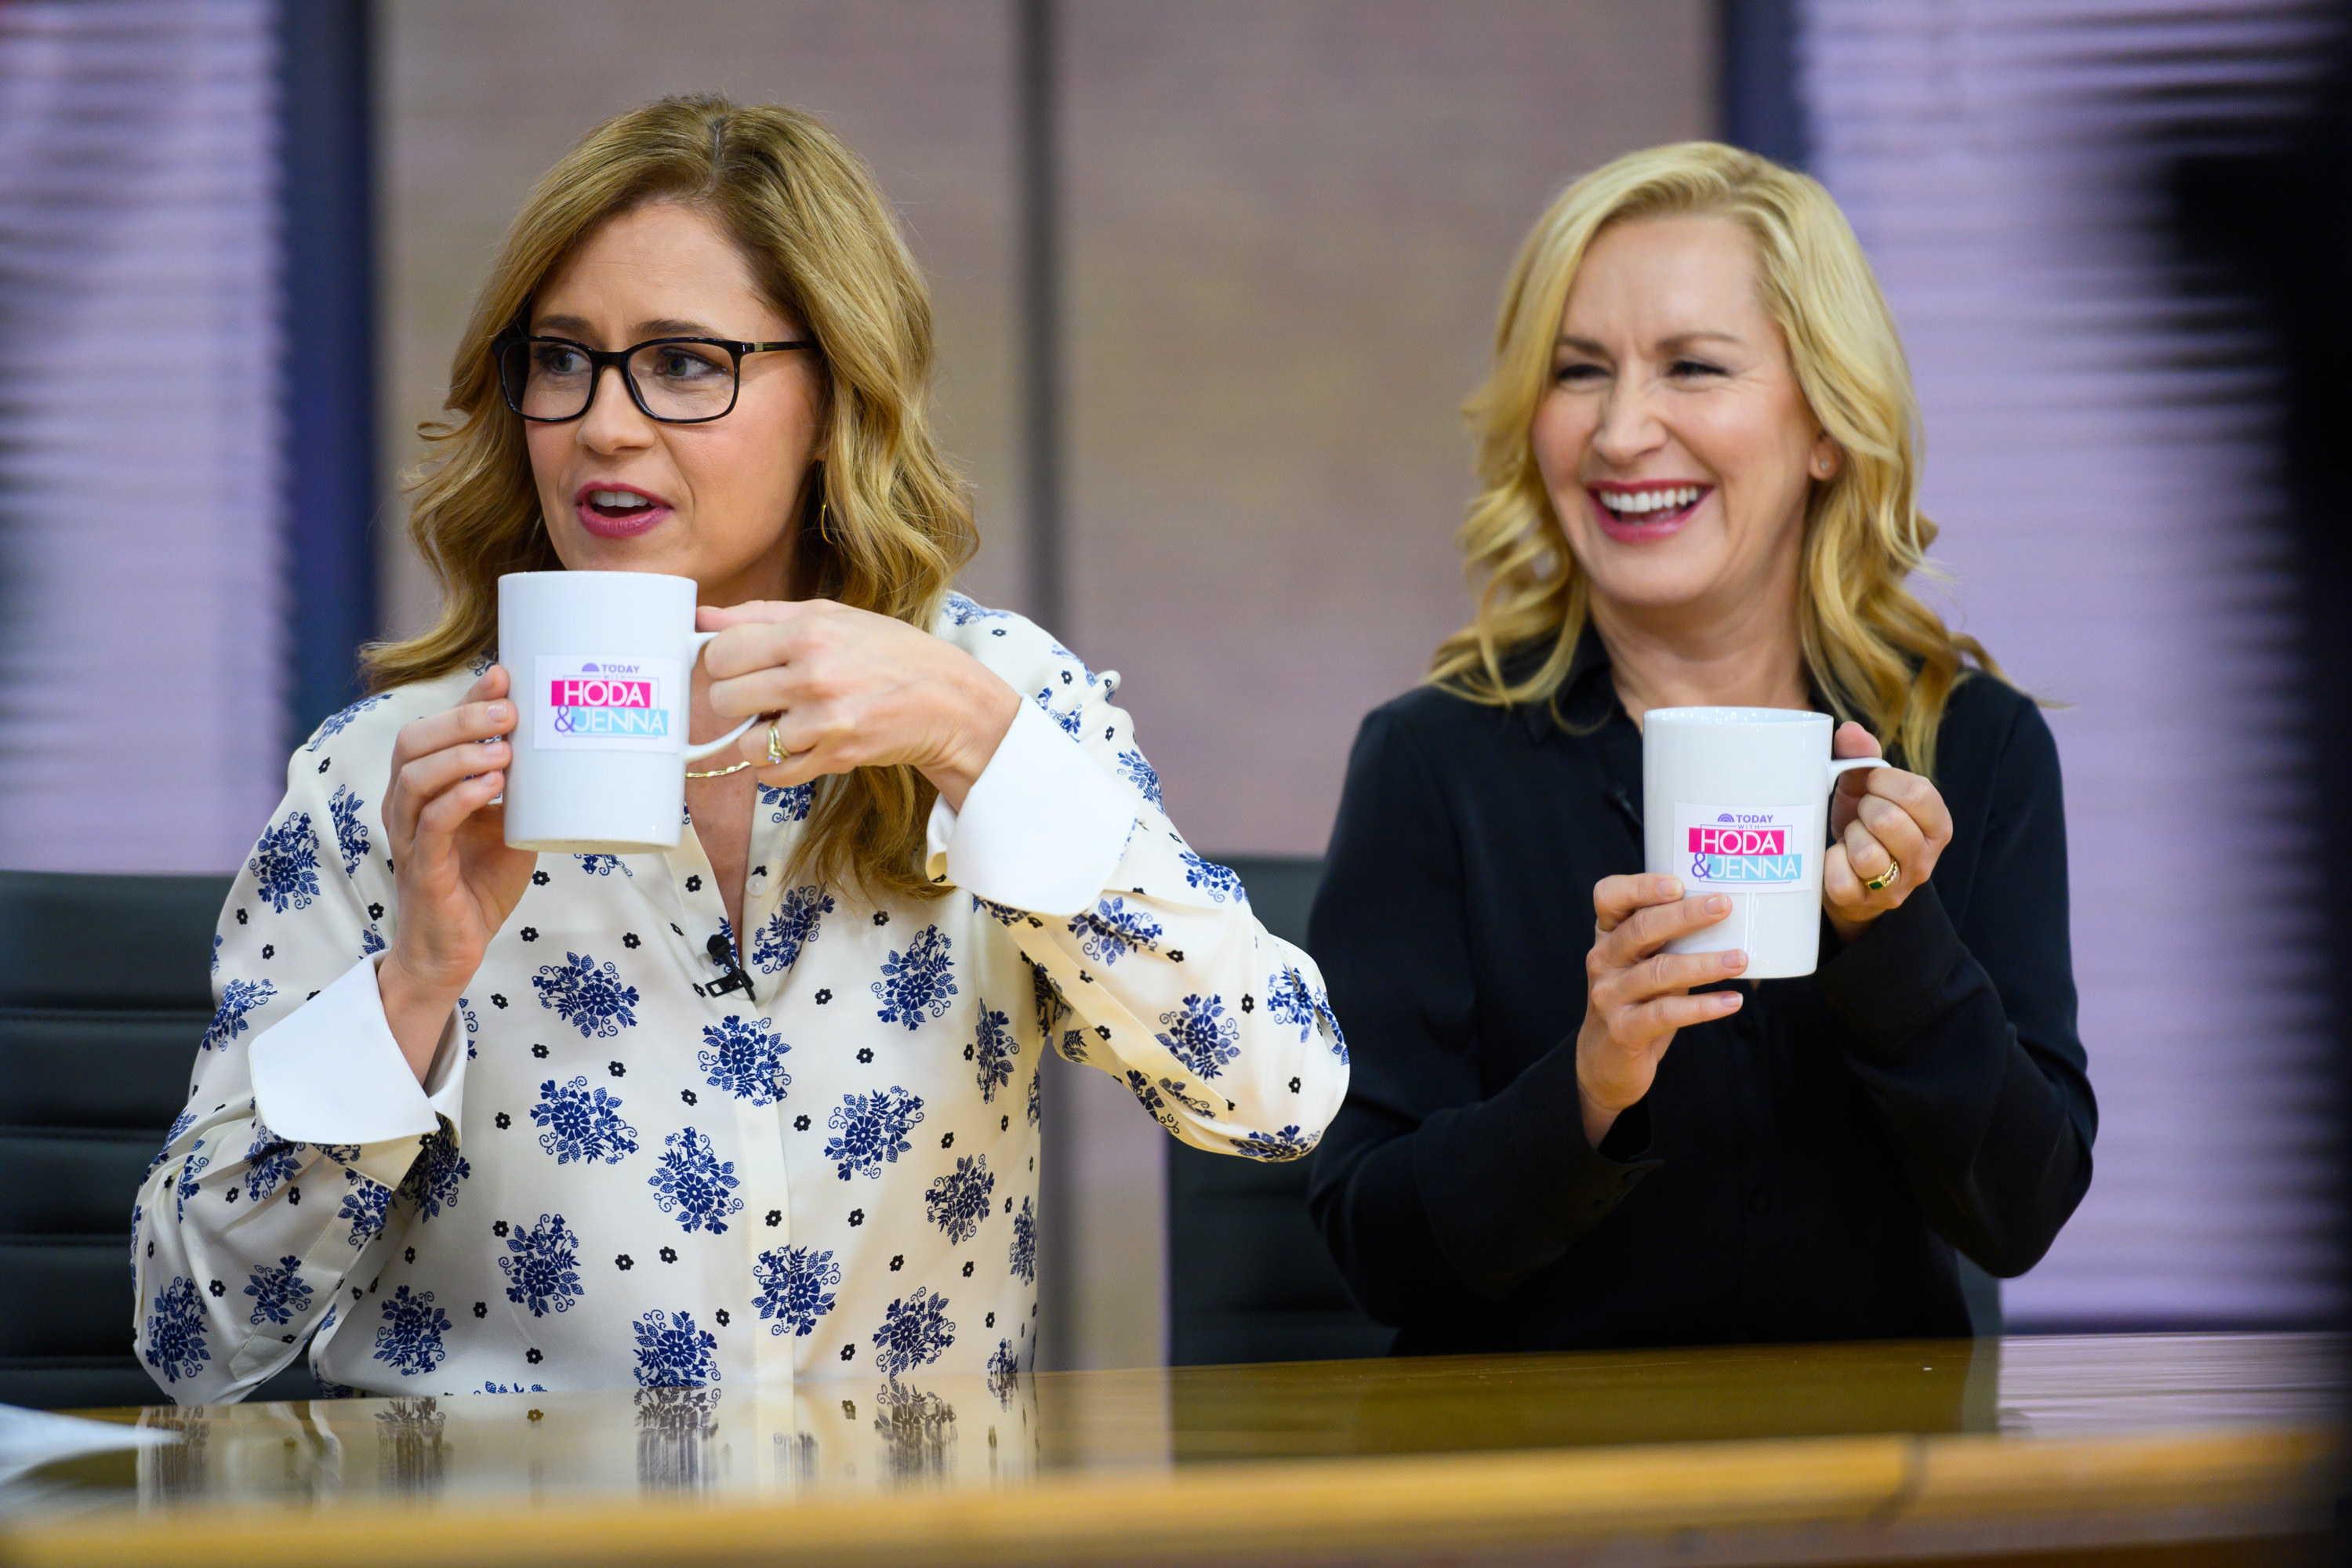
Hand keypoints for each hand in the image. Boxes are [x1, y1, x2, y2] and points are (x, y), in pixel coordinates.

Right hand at [378, 666, 536, 1079]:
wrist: (452, 951)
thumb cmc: (479, 884)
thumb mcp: (511, 826)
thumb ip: (529, 791)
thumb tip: (574, 751)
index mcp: (425, 788)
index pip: (436, 728)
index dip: (467, 698)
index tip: (505, 673)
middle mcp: (406, 805)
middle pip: (415, 742)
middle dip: (462, 718)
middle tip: (510, 713)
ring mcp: (408, 836)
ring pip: (415, 777)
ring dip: (461, 755)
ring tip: (504, 749)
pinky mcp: (422, 870)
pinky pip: (431, 825)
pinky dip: (460, 799)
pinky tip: (491, 788)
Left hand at [696, 600, 1021, 810]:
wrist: (947, 700)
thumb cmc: (889, 652)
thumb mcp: (832, 616)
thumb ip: (763, 615)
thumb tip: (702, 616)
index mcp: (808, 632)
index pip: (722, 652)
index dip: (723, 662)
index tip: (740, 666)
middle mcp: (813, 675)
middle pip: (725, 699)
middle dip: (736, 701)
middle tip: (763, 697)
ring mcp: (824, 721)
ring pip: (746, 744)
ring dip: (758, 738)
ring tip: (785, 724)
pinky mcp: (836, 757)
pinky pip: (774, 774)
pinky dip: (775, 767)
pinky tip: (796, 748)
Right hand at [1576, 874, 1745, 1146]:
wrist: (1604, 1062)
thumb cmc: (1636, 1001)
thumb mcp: (1643, 963)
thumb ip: (1670, 940)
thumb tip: (1734, 915)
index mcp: (1607, 935)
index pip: (1609, 897)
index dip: (1640, 886)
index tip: (1679, 883)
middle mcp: (1603, 960)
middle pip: (1640, 929)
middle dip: (1685, 915)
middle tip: (1724, 906)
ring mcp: (1609, 996)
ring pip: (1659, 972)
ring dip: (1704, 964)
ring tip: (1741, 959)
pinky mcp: (1624, 1030)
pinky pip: (1667, 1014)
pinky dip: (1703, 1007)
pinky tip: (1732, 1001)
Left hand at [1823, 721, 1952, 942]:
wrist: (1849, 878)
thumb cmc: (1862, 824)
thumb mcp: (1867, 788)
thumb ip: (1863, 756)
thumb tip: (1850, 731)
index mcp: (1936, 825)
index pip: (1919, 792)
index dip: (1884, 781)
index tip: (1870, 784)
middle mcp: (1924, 859)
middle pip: (1890, 821)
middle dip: (1863, 809)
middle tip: (1859, 813)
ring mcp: (1895, 886)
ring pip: (1867, 855)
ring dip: (1849, 837)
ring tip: (1849, 836)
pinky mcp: (1863, 904)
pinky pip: (1841, 881)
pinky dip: (1829, 865)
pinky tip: (1833, 858)